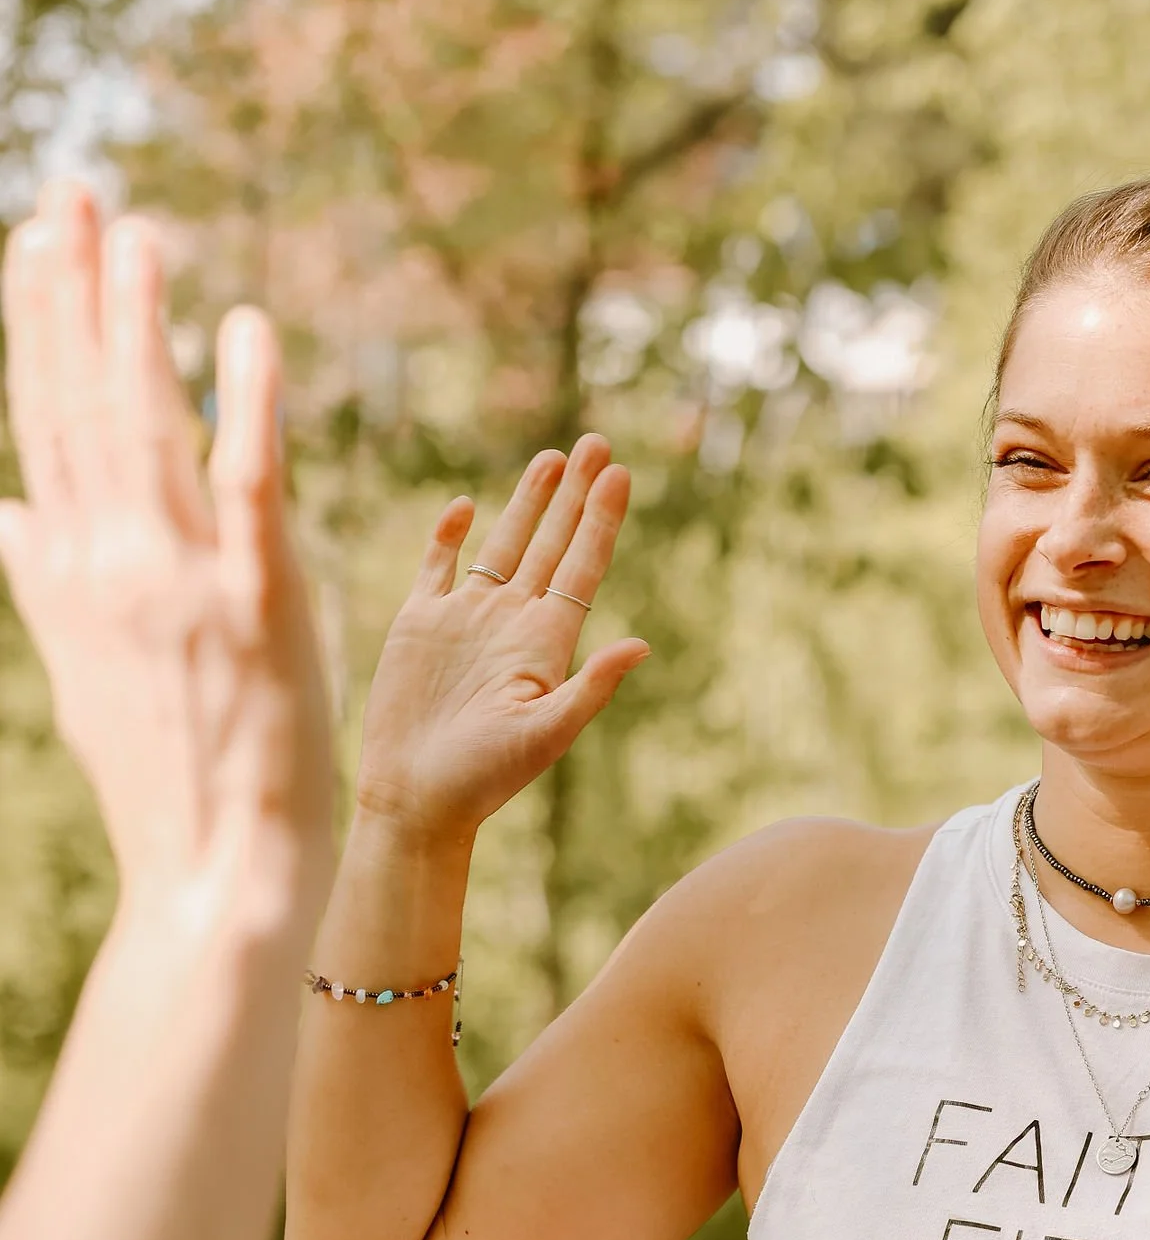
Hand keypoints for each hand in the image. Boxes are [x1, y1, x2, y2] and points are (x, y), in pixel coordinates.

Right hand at [0, 182, 332, 947]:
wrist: (218, 867)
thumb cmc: (163, 768)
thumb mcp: (81, 666)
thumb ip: (44, 578)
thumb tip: (3, 513)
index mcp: (68, 570)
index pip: (46, 420)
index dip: (39, 326)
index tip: (35, 242)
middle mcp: (108, 561)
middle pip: (81, 401)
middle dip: (73, 291)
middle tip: (72, 194)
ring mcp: (176, 579)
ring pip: (146, 425)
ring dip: (138, 321)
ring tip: (135, 231)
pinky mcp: (255, 600)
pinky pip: (248, 482)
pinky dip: (247, 401)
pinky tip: (246, 326)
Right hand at [354, 437, 647, 843]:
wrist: (417, 798)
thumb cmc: (484, 777)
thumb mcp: (546, 733)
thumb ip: (591, 687)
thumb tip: (641, 646)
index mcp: (547, 642)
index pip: (582, 566)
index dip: (600, 520)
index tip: (620, 474)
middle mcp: (512, 622)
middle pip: (552, 542)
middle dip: (574, 493)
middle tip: (598, 441)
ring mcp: (466, 619)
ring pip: (504, 545)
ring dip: (528, 502)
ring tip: (553, 457)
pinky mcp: (420, 625)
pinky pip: (439, 567)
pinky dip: (449, 535)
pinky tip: (466, 506)